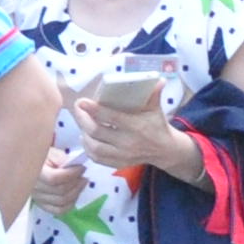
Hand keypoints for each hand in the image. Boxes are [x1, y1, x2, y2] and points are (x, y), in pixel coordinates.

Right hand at [32, 144, 96, 215]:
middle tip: (83, 175)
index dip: (71, 174)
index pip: (54, 179)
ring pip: (61, 202)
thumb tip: (73, 165)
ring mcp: (37, 198)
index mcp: (34, 173)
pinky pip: (58, 211)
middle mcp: (34, 188)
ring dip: (76, 193)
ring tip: (82, 183)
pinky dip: (70, 204)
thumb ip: (60, 158)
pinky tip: (76, 194)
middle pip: (60, 192)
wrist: (33, 165)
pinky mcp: (42, 205)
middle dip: (76, 183)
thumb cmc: (43, 156)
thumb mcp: (50, 152)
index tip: (82, 168)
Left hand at [74, 93, 189, 177]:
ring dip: (84, 134)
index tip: (81, 101)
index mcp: (136, 126)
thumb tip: (158, 79)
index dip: (94, 109)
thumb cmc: (157, 125)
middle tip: (78, 109)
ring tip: (81, 123)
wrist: (165, 150)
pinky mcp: (119, 164)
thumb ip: (154, 94)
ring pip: (94, 147)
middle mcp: (128, 142)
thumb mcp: (156, 109)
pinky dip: (88, 149)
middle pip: (97, 131)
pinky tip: (86, 139)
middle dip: (82, 119)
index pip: (111, 117)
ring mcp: (122, 155)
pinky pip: (97, 158)